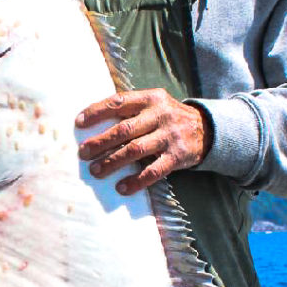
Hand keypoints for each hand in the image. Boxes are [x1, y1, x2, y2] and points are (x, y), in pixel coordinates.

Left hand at [76, 89, 210, 193]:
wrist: (206, 129)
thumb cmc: (168, 117)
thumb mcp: (154, 104)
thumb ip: (131, 109)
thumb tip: (93, 121)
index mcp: (151, 99)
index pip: (119, 101)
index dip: (97, 111)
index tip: (79, 123)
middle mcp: (160, 115)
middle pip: (125, 129)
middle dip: (101, 141)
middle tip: (83, 153)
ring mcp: (170, 136)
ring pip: (136, 150)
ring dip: (113, 162)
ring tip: (95, 171)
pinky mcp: (177, 156)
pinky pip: (154, 171)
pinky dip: (136, 181)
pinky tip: (122, 188)